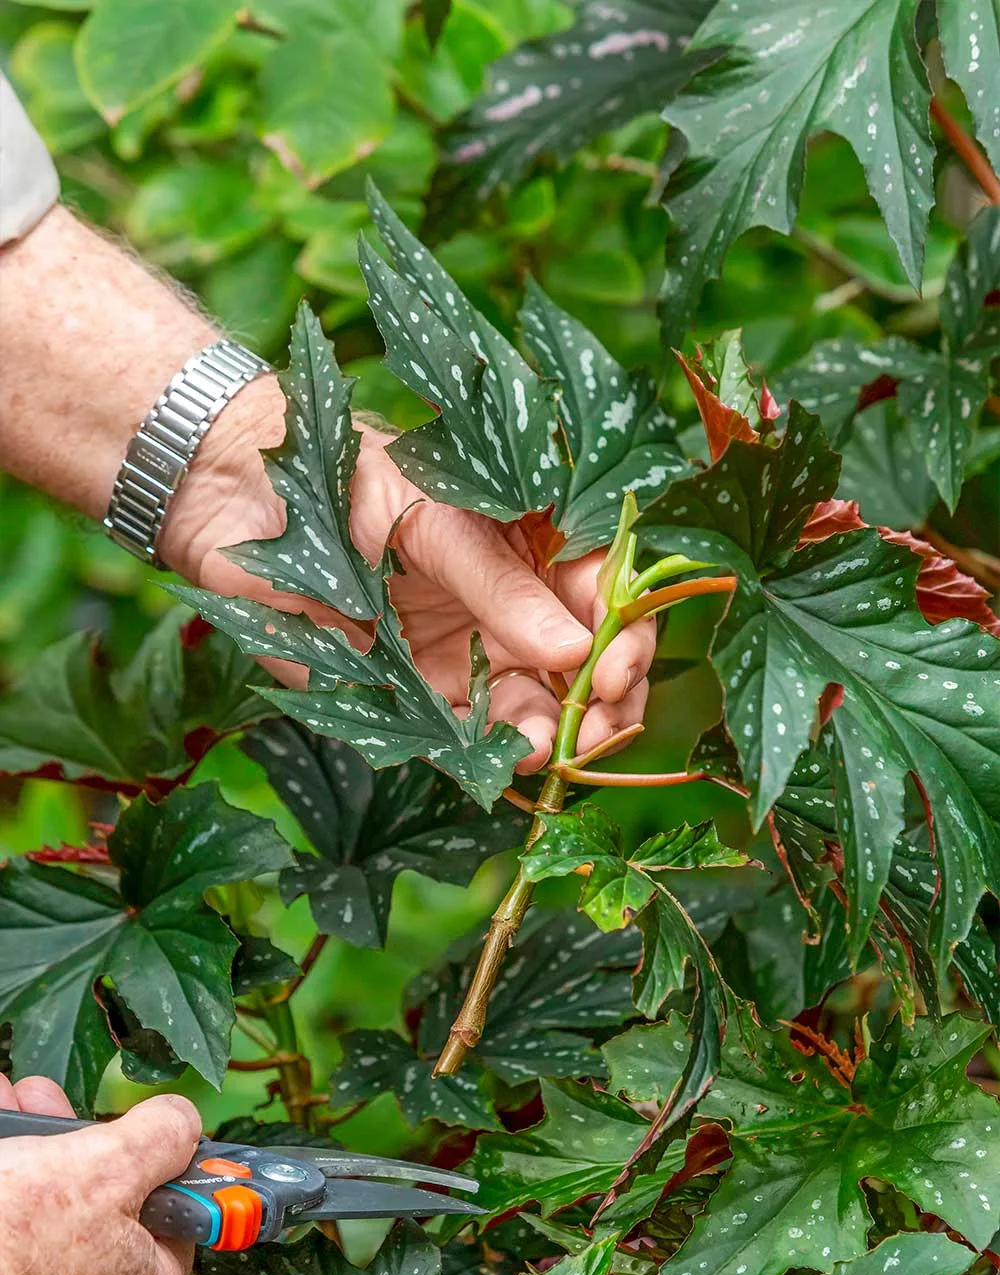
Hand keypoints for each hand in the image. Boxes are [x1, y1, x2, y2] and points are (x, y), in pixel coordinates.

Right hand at [0, 1076, 201, 1274]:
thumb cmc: (13, 1242)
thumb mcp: (110, 1163)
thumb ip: (164, 1137)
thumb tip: (182, 1124)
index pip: (168, 1224)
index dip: (148, 1165)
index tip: (126, 1127)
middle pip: (96, 1212)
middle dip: (68, 1142)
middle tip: (45, 1101)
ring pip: (42, 1221)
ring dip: (28, 1151)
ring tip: (9, 1101)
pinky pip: (5, 1244)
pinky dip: (1, 1185)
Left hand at [162, 378, 655, 773]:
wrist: (236, 505)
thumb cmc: (341, 482)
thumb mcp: (432, 518)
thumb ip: (496, 582)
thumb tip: (574, 650)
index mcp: (524, 548)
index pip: (602, 592)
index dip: (625, 630)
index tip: (620, 664)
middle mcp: (505, 610)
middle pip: (584, 664)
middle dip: (606, 699)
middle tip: (600, 725)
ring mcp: (464, 659)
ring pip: (536, 710)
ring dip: (557, 736)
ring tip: (553, 749)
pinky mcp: (413, 702)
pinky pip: (468, 740)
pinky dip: (494, 755)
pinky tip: (510, 759)